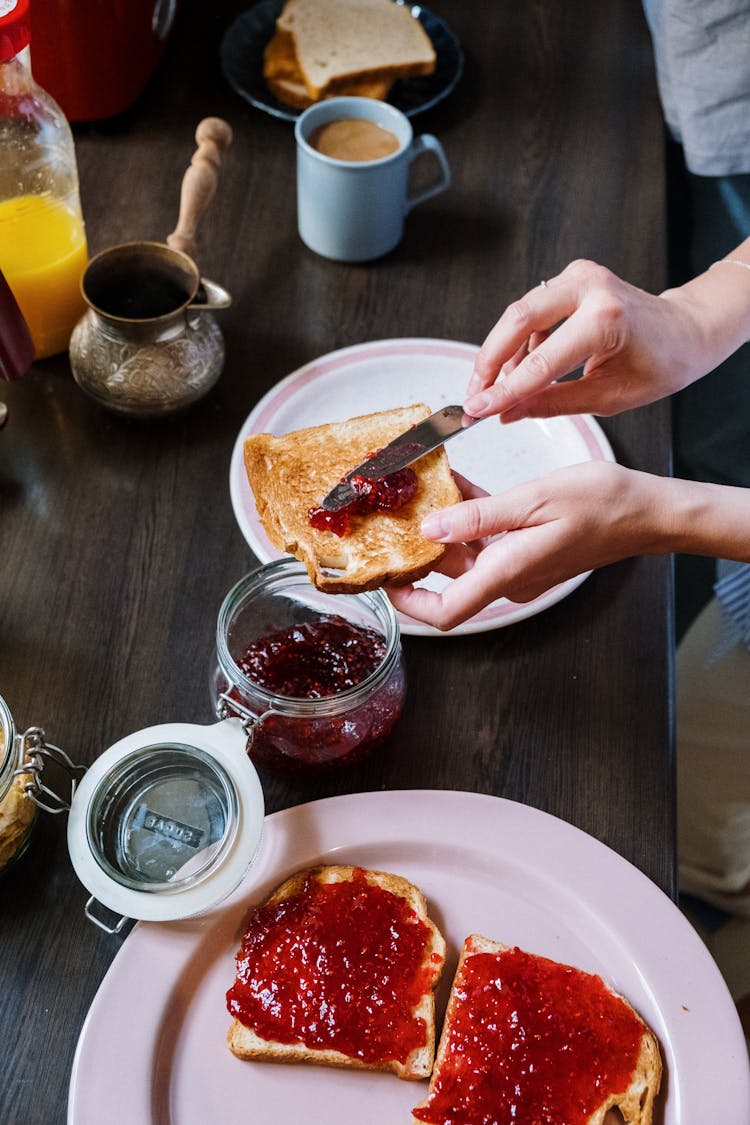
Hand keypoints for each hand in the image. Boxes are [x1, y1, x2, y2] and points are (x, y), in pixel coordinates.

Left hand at [388, 462, 667, 630]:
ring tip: (422, 491)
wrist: (647, 512)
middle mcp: (510, 577)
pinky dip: (470, 518)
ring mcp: (520, 566)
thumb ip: (478, 516)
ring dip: (444, 528)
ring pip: (467, 555)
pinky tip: (458, 488)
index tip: (386, 581)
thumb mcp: (533, 500)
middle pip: (450, 579)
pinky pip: (488, 540)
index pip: (446, 612)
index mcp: (507, 571)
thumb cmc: (602, 504)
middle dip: (419, 552)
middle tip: (394, 518)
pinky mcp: (529, 552)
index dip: (409, 605)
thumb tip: (432, 528)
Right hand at [462, 259, 711, 422]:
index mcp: (606, 319)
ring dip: (501, 354)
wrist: (687, 330)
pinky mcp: (571, 278)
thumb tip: (507, 412)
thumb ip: (552, 403)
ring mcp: (578, 276)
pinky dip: (519, 342)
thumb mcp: (608, 397)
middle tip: (475, 396)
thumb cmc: (661, 362)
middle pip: (516, 321)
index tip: (478, 410)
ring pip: (519, 314)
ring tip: (494, 390)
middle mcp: (589, 287)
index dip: (504, 390)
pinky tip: (518, 370)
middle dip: (489, 363)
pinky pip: (532, 311)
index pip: (539, 362)